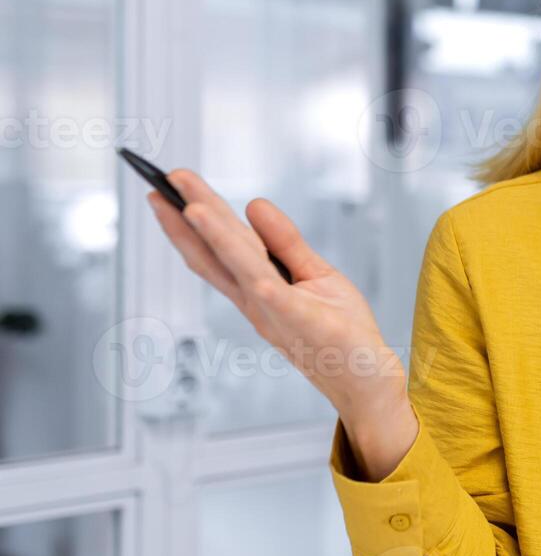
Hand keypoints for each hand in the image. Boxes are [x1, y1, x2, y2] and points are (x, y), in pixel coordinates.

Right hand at [147, 170, 412, 447]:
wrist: (364, 376)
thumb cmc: (340, 330)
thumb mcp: (314, 274)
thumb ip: (285, 241)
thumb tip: (255, 204)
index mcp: (257, 290)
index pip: (220, 248)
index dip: (194, 218)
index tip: (172, 186)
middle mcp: (254, 301)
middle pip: (215, 252)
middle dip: (187, 216)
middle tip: (162, 179)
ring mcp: (271, 310)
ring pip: (235, 265)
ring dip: (210, 234)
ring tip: (187, 202)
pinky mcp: (296, 317)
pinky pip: (266, 287)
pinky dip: (246, 264)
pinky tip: (230, 241)